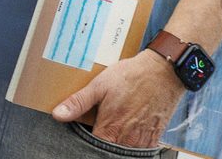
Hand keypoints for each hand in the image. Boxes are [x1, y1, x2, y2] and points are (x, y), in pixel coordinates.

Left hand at [51, 49, 183, 147]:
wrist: (163, 71)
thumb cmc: (131, 76)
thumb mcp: (99, 85)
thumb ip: (78, 103)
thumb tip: (58, 115)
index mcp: (110, 130)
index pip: (92, 148)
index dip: (86, 141)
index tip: (86, 131)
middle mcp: (126, 140)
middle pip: (109, 150)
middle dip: (102, 142)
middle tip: (103, 124)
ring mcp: (142, 140)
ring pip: (124, 150)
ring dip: (118, 141)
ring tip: (117, 125)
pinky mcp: (154, 137)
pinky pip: (141, 148)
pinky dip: (133, 142)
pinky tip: (130, 127)